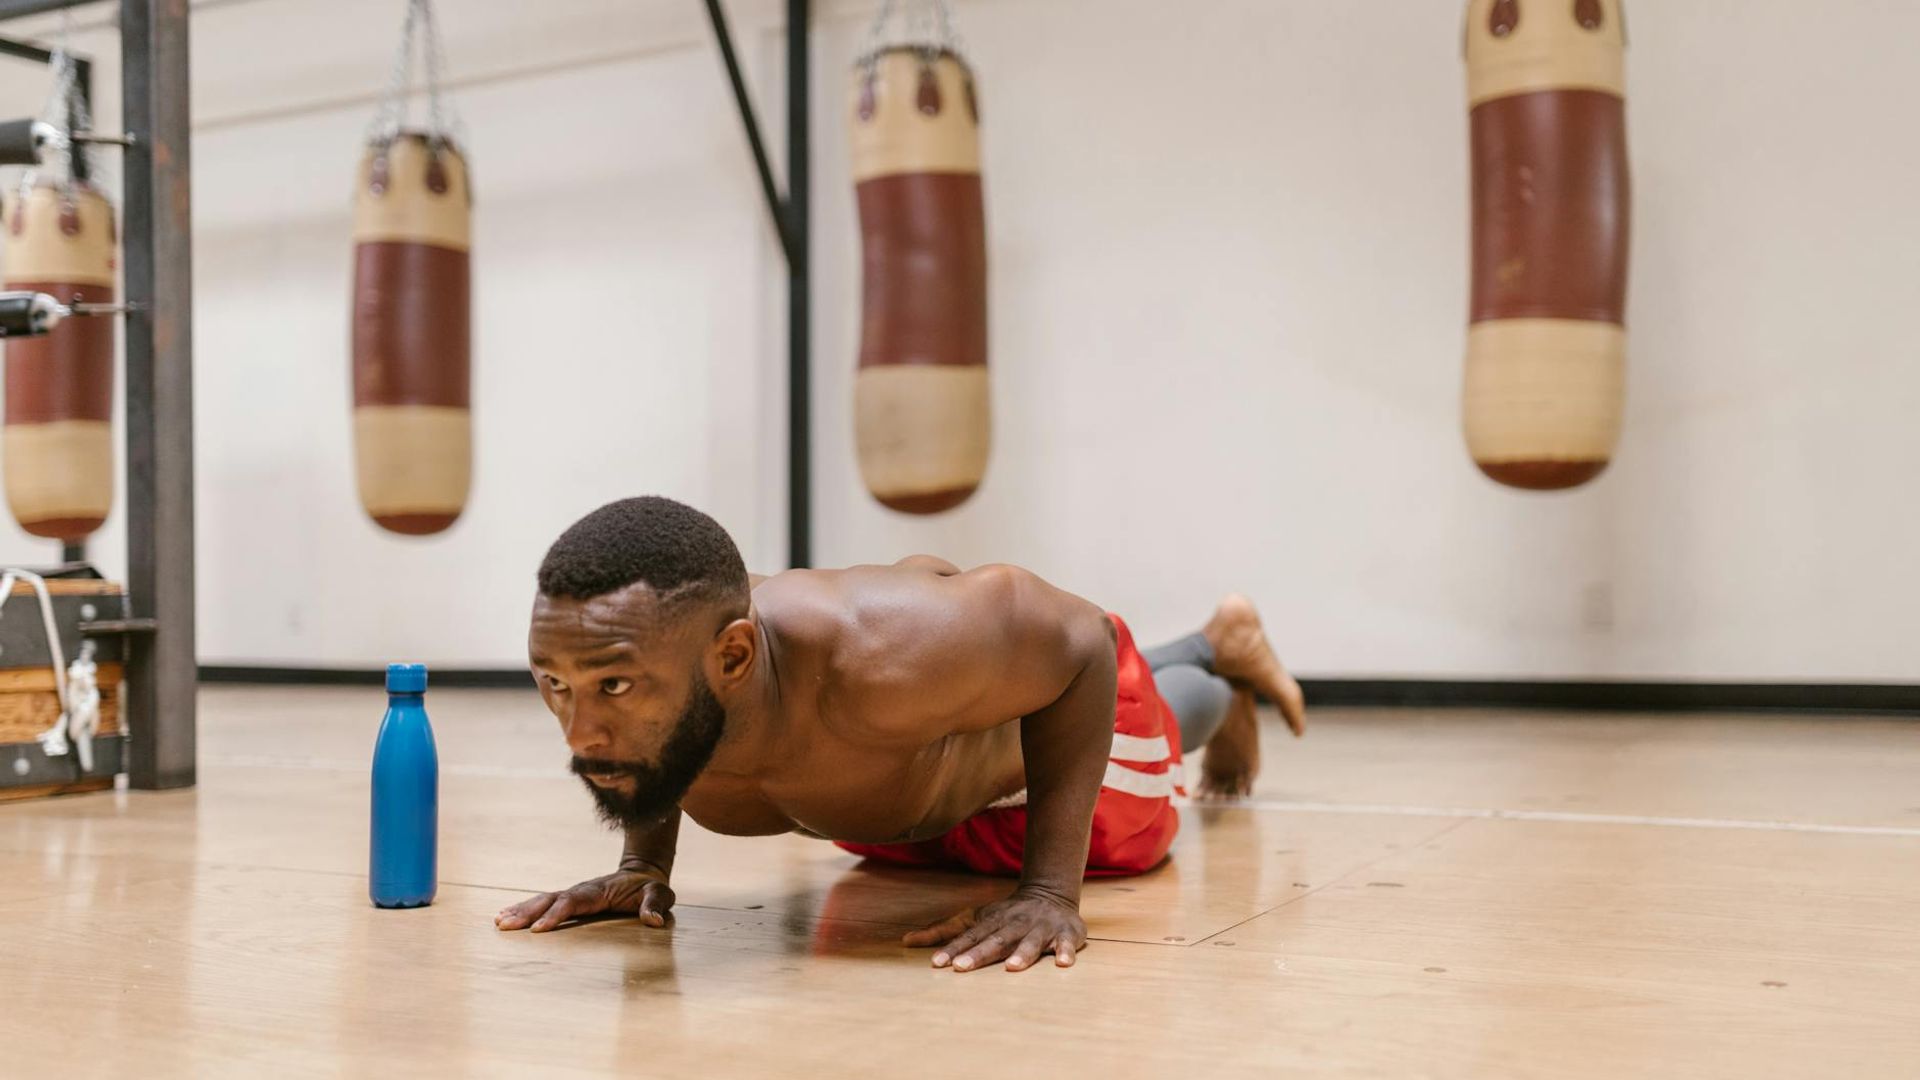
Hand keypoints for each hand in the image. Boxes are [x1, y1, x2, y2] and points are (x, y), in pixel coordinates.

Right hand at [493, 866, 673, 932]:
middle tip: (503, 925)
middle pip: (550, 899)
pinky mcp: (570, 899)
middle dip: (527, 912)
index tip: (538, 929)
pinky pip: (544, 903)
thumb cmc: (650, 888)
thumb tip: (654, 921)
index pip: (573, 901)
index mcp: (599, 891)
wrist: (643, 872)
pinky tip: (507, 917)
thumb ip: (656, 905)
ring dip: (521, 910)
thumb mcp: (660, 895)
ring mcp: (574, 893)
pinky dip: (525, 909)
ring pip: (543, 899)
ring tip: (498, 922)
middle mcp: (581, 890)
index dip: (556, 915)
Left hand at [903, 887, 1086, 971]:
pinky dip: (1066, 952)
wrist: (1050, 893)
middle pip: (995, 940)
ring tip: (1012, 968)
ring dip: (1022, 954)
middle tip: (962, 968)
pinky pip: (1067, 944)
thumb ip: (943, 930)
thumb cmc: (1005, 914)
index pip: (969, 937)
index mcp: (991, 922)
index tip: (937, 964)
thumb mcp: (973, 917)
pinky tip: (1063, 963)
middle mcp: (1014, 924)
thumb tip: (905, 941)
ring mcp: (1040, 929)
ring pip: (1030, 942)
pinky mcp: (1066, 934)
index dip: (953, 949)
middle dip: (979, 954)